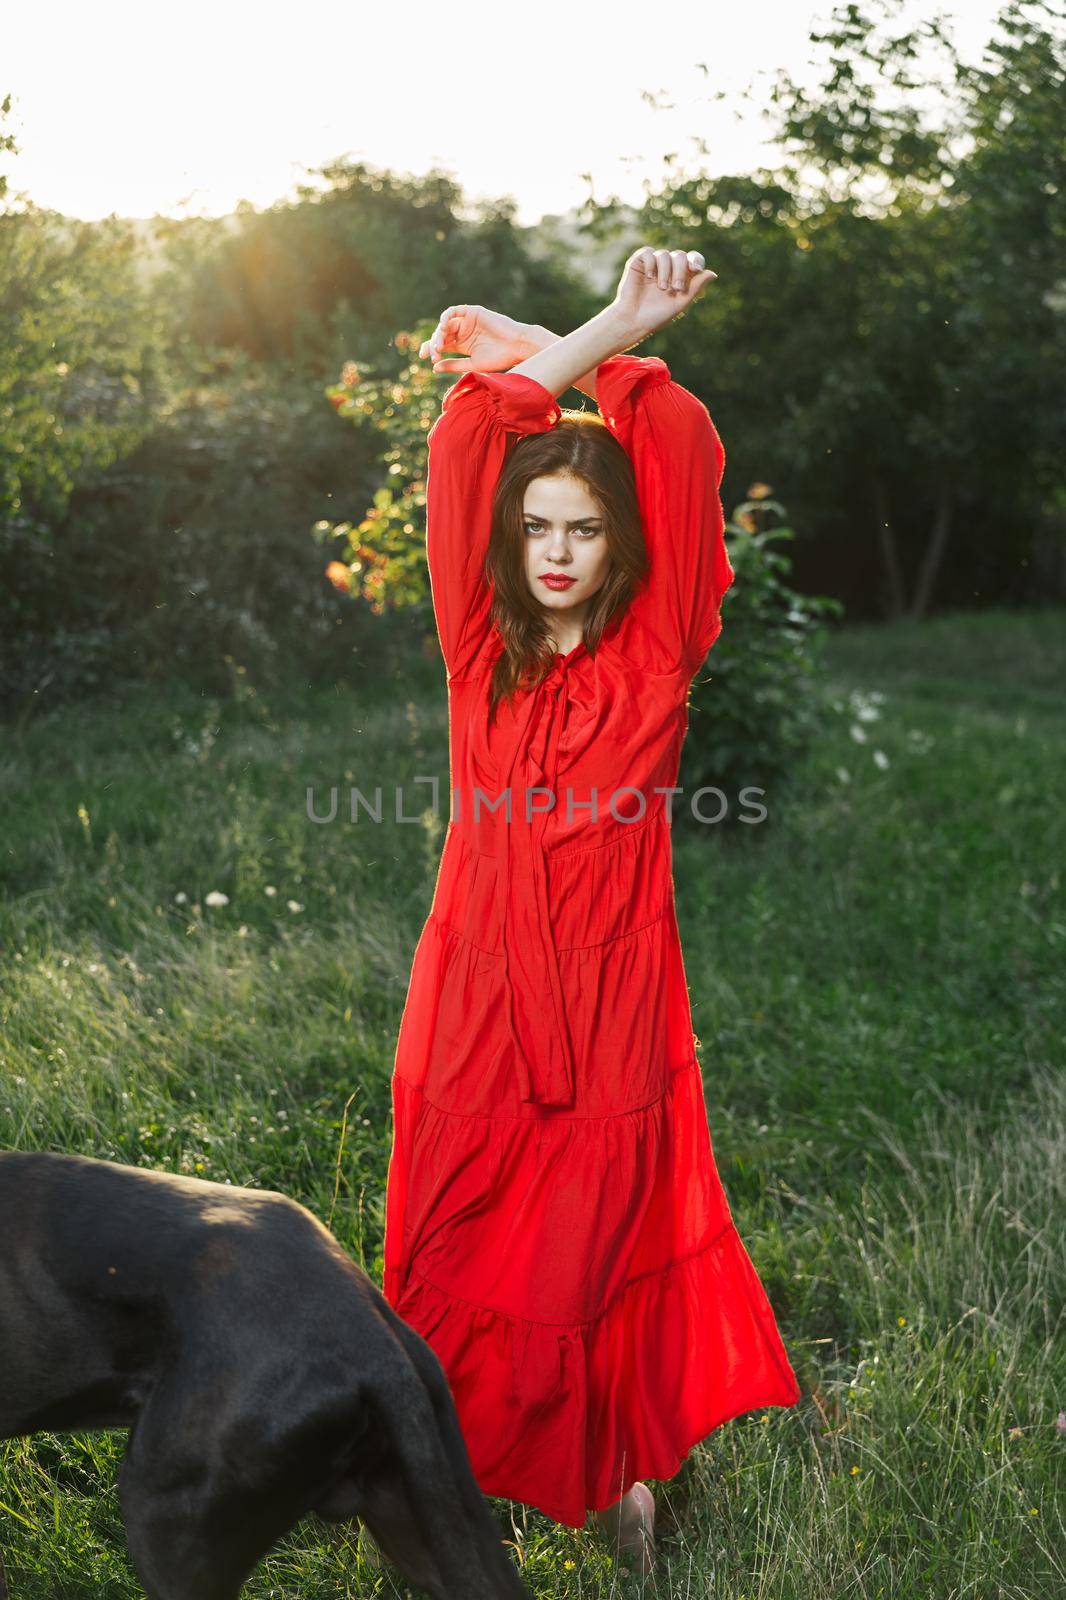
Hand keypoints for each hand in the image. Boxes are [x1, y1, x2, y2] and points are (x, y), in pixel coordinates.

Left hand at [418, 305, 534, 373]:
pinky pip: (454, 311)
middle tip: (434, 353)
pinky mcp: (472, 312)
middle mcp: (463, 332)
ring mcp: (467, 321)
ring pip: (446, 324)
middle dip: (434, 343)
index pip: (441, 345)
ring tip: (440, 345)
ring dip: (440, 334)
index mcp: (462, 345)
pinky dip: (446, 316)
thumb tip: (434, 367)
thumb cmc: (499, 358)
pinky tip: (443, 326)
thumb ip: (454, 365)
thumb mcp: (472, 364)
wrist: (516, 346)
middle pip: (441, 335)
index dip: (430, 349)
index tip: (424, 357)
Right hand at [609, 246, 715, 341]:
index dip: (696, 260)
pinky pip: (649, 253)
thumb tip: (713, 273)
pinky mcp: (639, 262)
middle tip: (676, 288)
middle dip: (680, 271)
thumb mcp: (681, 303)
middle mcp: (668, 268)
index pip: (693, 259)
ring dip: (666, 271)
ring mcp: (653, 264)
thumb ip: (696, 288)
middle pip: (680, 256)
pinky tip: (649, 276)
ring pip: (665, 255)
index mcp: (681, 276)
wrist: (633, 320)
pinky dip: (651, 264)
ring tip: (662, 288)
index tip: (695, 269)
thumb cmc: (656, 315)